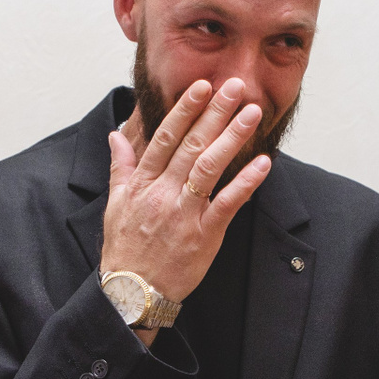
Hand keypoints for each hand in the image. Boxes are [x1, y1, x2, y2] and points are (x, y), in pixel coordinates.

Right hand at [101, 77, 270, 303]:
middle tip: (235, 87)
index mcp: (143, 183)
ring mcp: (184, 214)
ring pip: (209, 168)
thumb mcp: (115, 204)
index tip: (200, 86)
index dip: (184, 110)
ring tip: (251, 113)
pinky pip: (227, 204)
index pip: (165, 138)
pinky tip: (263, 163)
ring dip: (232, 137)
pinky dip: (246, 183)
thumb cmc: (125, 249)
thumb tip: (116, 136)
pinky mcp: (204, 235)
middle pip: (191, 145)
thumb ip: (121, 167)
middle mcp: (163, 194)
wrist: (133, 292)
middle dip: (214, 113)